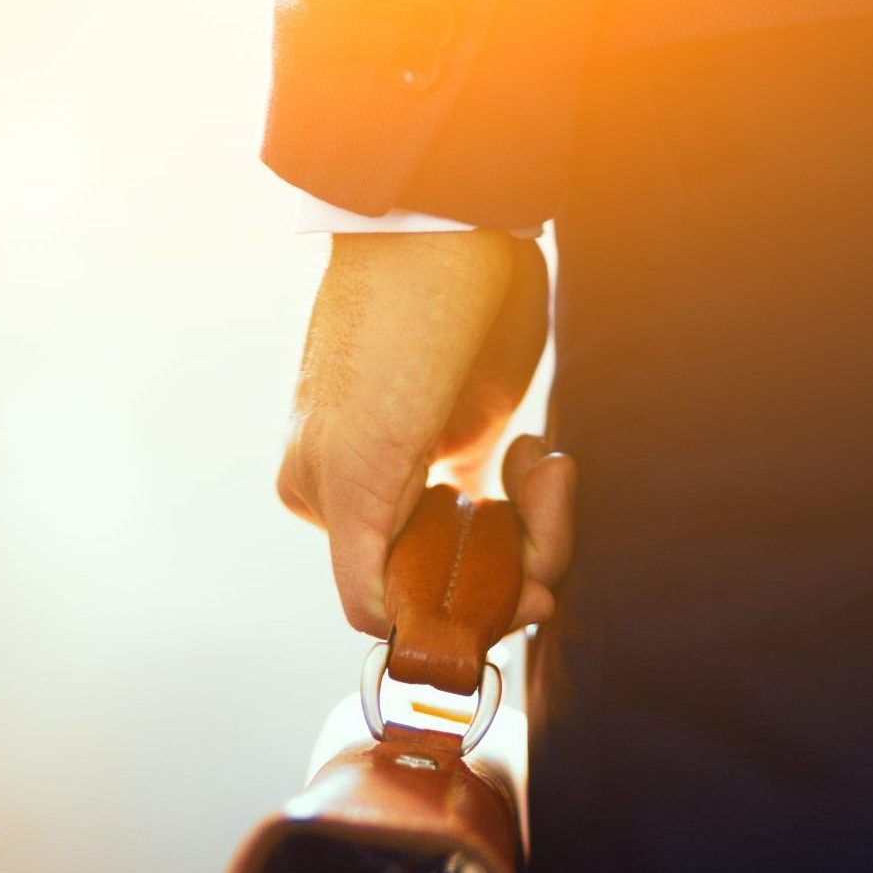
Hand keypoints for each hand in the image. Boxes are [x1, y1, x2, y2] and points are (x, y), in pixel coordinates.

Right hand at [277, 230, 576, 636]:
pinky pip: (513, 512)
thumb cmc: (392, 343)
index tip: (523, 591)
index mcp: (327, 505)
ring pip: (494, 552)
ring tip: (542, 464)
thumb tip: (383, 633)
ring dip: (538, 522)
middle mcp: (375, 496)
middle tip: (545, 505)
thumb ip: (356, 561)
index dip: (468, 611)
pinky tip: (538, 456)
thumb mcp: (354, 467)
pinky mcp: (477, 443)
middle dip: (516, 561)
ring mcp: (430, 471)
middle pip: (456, 580)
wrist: (452, 238)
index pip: (400, 604)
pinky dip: (541, 500)